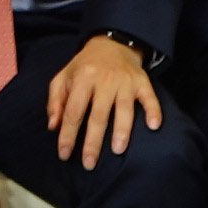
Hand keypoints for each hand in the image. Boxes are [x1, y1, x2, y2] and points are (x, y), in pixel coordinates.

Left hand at [45, 29, 160, 159]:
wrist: (112, 44)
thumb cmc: (85, 66)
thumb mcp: (64, 77)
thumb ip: (55, 100)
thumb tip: (53, 126)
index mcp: (82, 78)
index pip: (73, 111)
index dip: (68, 134)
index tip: (64, 154)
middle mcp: (104, 80)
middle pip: (98, 115)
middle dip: (93, 141)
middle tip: (89, 163)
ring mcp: (125, 81)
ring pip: (124, 109)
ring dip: (122, 130)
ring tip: (118, 150)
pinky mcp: (142, 82)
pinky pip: (149, 97)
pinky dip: (153, 111)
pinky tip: (154, 126)